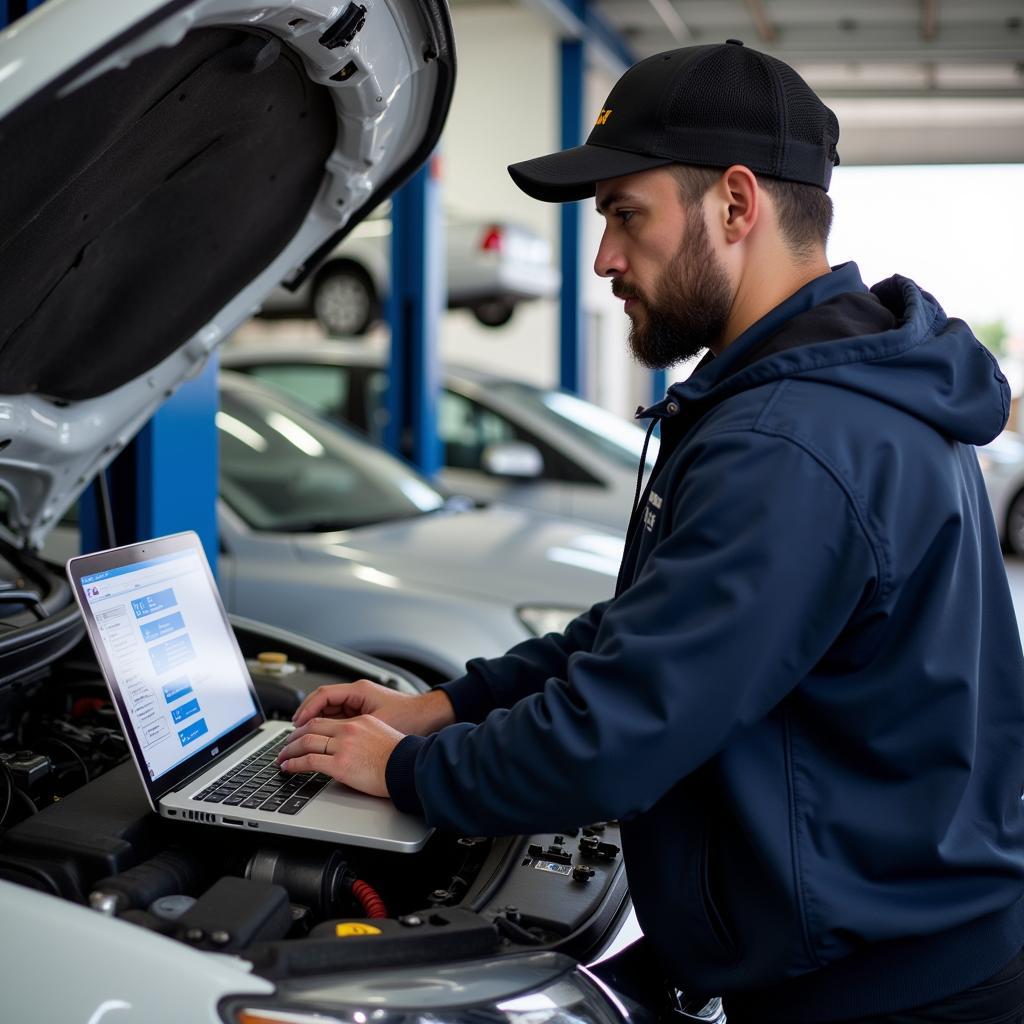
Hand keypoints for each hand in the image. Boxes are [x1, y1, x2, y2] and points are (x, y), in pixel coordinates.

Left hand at [276, 715, 403, 797]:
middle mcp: (348, 730)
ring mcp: (343, 747)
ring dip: (289, 751)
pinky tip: (287, 768)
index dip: (307, 727)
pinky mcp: (340, 765)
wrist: (408, 768)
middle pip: (311, 728)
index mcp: (358, 722)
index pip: (324, 720)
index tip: (299, 734)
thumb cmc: (400, 757)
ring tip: (281, 758)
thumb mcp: (380, 736)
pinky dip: (294, 764)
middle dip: (293, 738)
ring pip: (306, 743)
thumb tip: (349, 747)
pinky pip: (309, 761)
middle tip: (285, 746)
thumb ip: (361, 737)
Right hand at [292, 679, 454, 735]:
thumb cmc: (409, 718)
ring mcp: (361, 702)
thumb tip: (327, 738)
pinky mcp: (364, 713)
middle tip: (294, 733)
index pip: (323, 695)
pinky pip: (340, 717)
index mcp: (359, 691)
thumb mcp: (376, 725)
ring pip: (330, 710)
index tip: (296, 723)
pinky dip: (329, 726)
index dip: (306, 709)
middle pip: (323, 702)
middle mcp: (358, 694)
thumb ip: (350, 729)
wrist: (430, 717)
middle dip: (307, 716)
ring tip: (304, 737)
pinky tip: (323, 739)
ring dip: (316, 722)